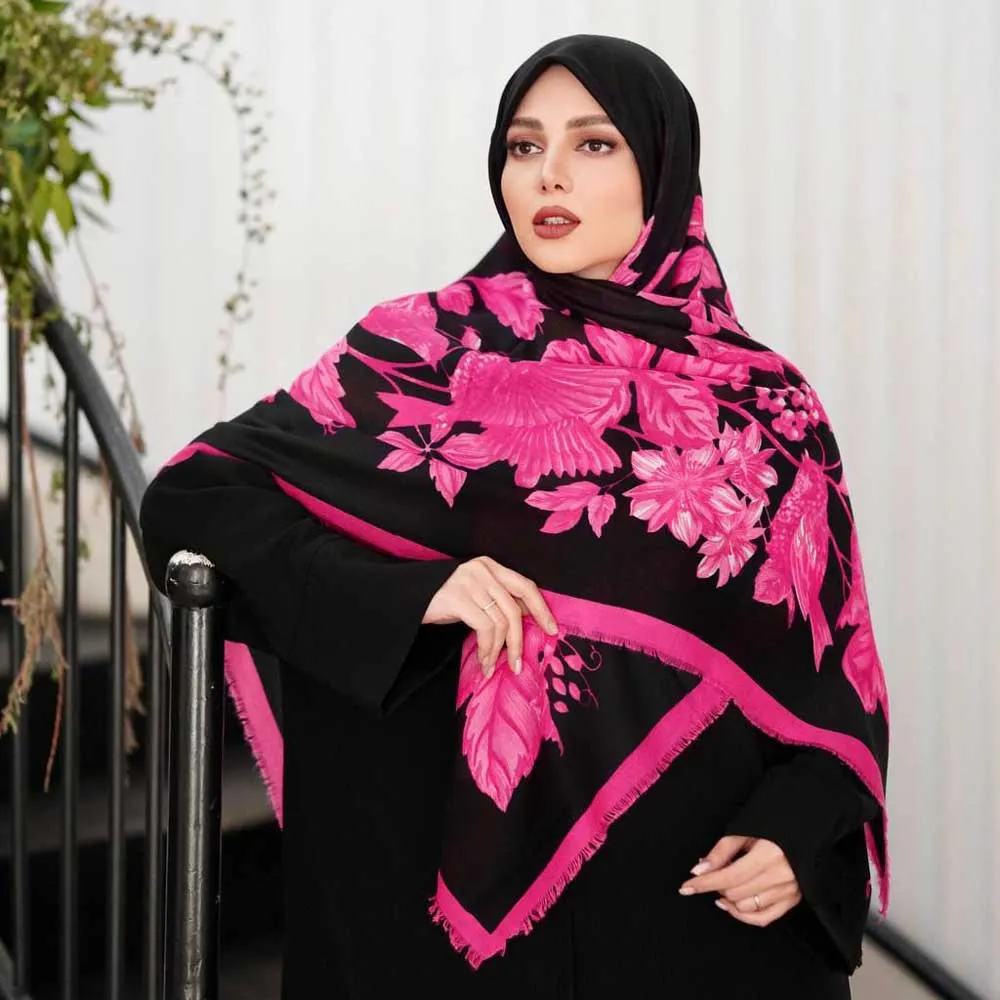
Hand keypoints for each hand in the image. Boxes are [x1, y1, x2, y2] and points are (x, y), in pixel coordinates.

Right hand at [422, 556, 558, 677]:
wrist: (405, 599)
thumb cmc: (443, 601)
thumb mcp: (475, 596)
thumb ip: (498, 601)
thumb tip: (529, 621)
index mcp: (490, 566)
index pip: (525, 586)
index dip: (542, 609)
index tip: (552, 630)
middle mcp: (482, 569)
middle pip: (515, 608)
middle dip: (519, 640)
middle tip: (517, 664)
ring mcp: (469, 581)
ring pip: (501, 622)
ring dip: (498, 651)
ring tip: (491, 666)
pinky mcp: (457, 597)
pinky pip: (484, 628)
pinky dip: (487, 649)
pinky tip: (483, 661)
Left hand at [678, 835, 801, 926]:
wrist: (806, 828)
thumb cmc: (773, 825)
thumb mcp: (745, 831)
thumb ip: (721, 851)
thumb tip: (699, 870)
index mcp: (768, 855)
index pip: (728, 877)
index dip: (704, 883)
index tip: (685, 886)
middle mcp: (780, 877)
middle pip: (735, 893)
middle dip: (716, 886)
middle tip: (711, 874)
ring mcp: (788, 891)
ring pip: (746, 907)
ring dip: (728, 900)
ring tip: (722, 887)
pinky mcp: (793, 900)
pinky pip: (764, 918)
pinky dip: (744, 916)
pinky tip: (732, 906)